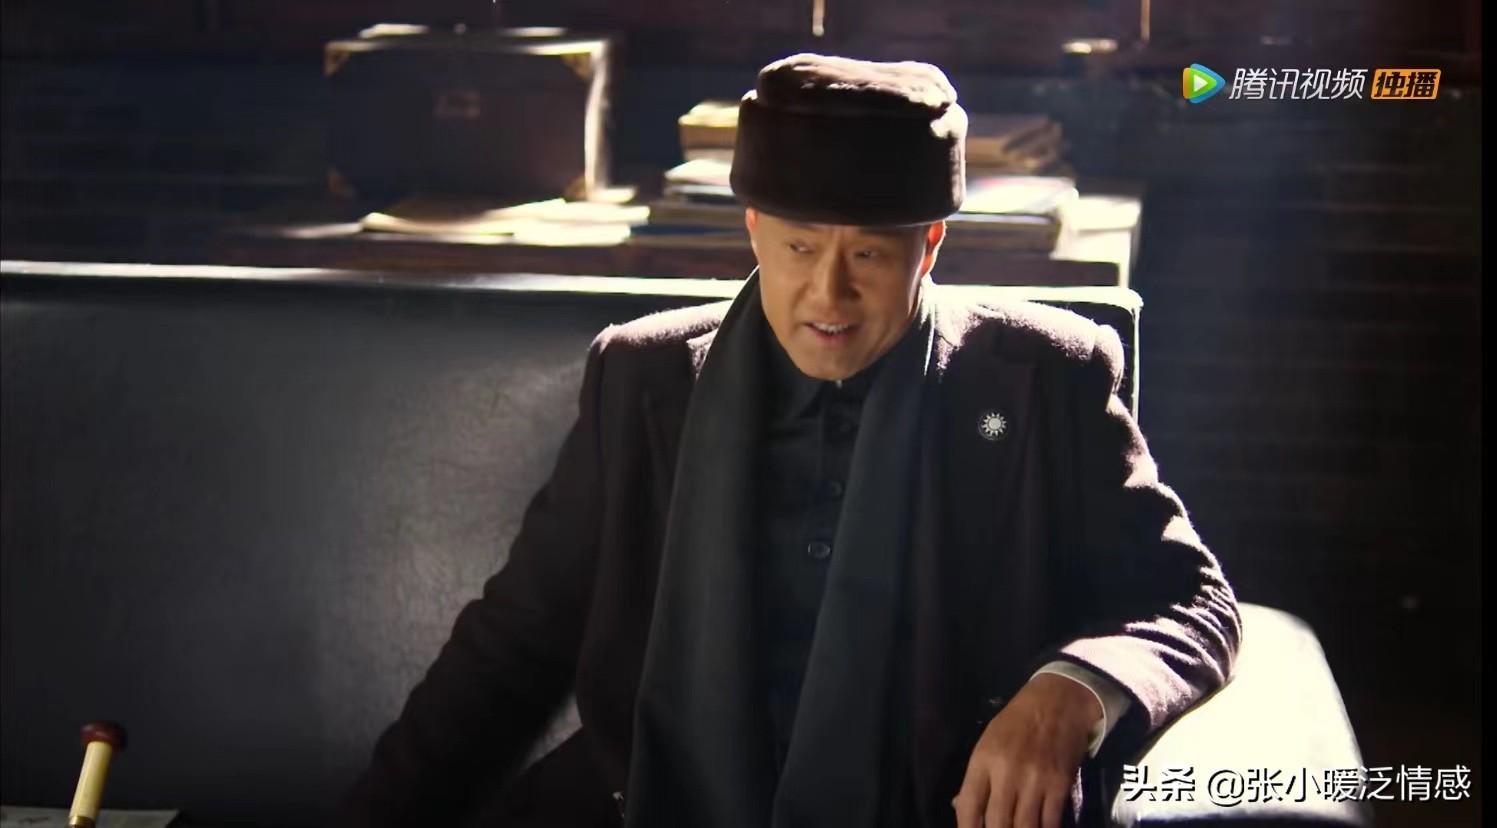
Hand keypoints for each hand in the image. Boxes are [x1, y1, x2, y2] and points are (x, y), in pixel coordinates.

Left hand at [951, 672, 1101, 827]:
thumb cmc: (1017, 721)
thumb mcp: (988, 741)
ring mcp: (1036, 780)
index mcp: (983, 760)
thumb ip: (976, 777)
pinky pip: (1050, 822)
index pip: (969, 807)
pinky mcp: (1060, 785)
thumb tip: (960, 807)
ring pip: (1025, 827)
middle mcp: (1007, 773)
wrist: (1058, 701)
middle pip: (997, 823)